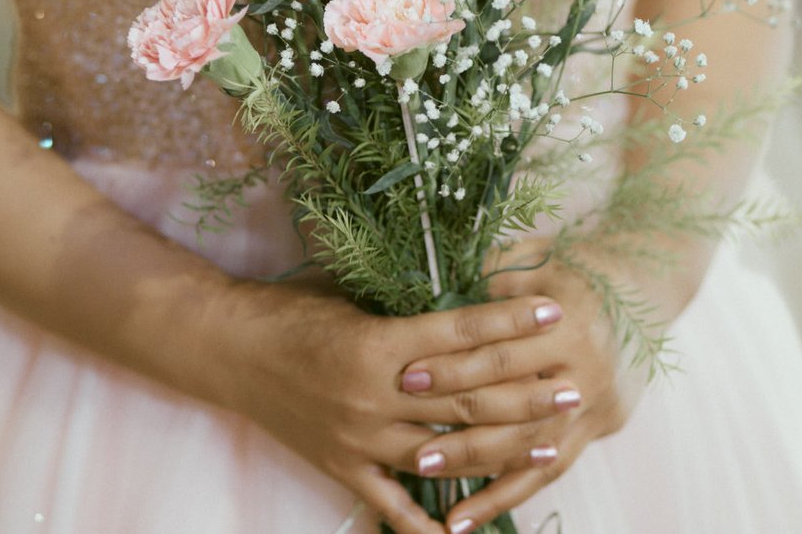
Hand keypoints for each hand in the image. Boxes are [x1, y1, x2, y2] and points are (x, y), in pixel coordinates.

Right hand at [213, 276, 572, 533]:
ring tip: (549, 444)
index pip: (461, 334)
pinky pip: (393, 504)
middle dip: (526, 394)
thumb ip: (407, 307)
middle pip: (466, 400)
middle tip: (572, 388)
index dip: (511, 323)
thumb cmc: (292, 310)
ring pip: (446, 453)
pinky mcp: (341, 466)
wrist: (229, 349)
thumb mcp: (354, 297)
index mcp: (378, 343)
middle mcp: (373, 396)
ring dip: (501, 450)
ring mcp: (358, 438)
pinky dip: (428, 523)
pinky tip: (465, 533)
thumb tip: (467, 293)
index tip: (554, 313)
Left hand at [395, 237, 646, 532]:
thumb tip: (427, 294)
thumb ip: (486, 280)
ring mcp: (596, 407)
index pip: (503, 355)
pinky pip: (548, 472)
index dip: (454, 367)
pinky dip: (506, 496)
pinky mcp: (596, 430)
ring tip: (432, 489)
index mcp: (571, 324)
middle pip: (516, 409)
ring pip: (533, 449)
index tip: (406, 377)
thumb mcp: (530, 260)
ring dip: (479, 472)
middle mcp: (588, 372)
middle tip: (413, 447)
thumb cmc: (566, 270)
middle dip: (460, 429)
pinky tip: (465, 520)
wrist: (637, 289)